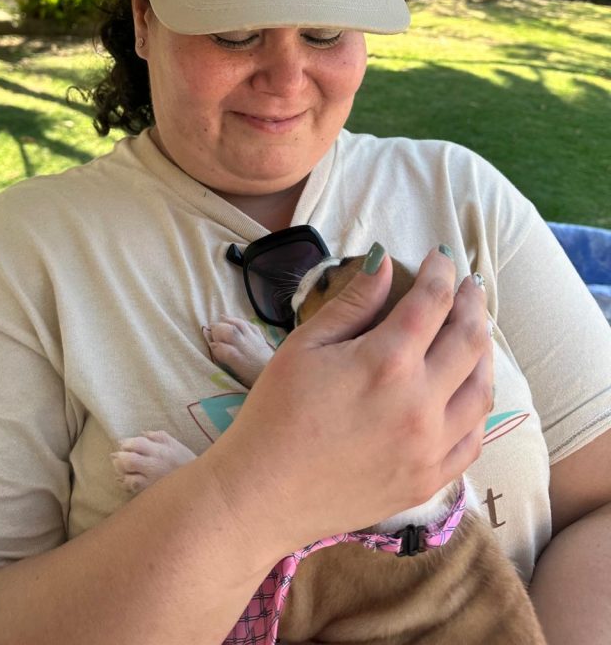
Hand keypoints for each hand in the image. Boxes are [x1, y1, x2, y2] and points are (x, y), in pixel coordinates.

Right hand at [202, 246, 491, 555]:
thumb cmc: (275, 412)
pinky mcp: (429, 480)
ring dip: (484, 352)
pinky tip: (467, 391)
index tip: (441, 256)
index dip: (441, 271)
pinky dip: (478, 406)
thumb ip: (353, 303)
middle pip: (470, 339)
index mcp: (387, 361)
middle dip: (472, 302)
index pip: (433, 301)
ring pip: (483, 389)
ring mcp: (431, 446)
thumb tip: (386, 264)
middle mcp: (421, 402)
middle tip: (467, 284)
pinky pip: (473, 438)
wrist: (263, 493)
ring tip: (475, 331)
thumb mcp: (306, 345)